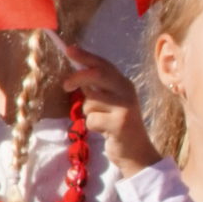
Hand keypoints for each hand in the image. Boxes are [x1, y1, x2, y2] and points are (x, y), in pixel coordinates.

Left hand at [63, 44, 159, 176]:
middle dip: (78, 77)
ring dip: (88, 113)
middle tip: (65, 85)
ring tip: (101, 121)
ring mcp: (124, 107)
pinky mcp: (119, 124)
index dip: (85, 56)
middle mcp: (127, 91)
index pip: (103, 64)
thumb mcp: (111, 103)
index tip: (68, 49)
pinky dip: (92, 127)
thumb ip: (98, 88)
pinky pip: (91, 120)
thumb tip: (76, 72)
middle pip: (97, 75)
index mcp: (124, 84)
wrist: (137, 152)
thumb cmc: (119, 125)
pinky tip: (105, 132)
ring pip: (90, 102)